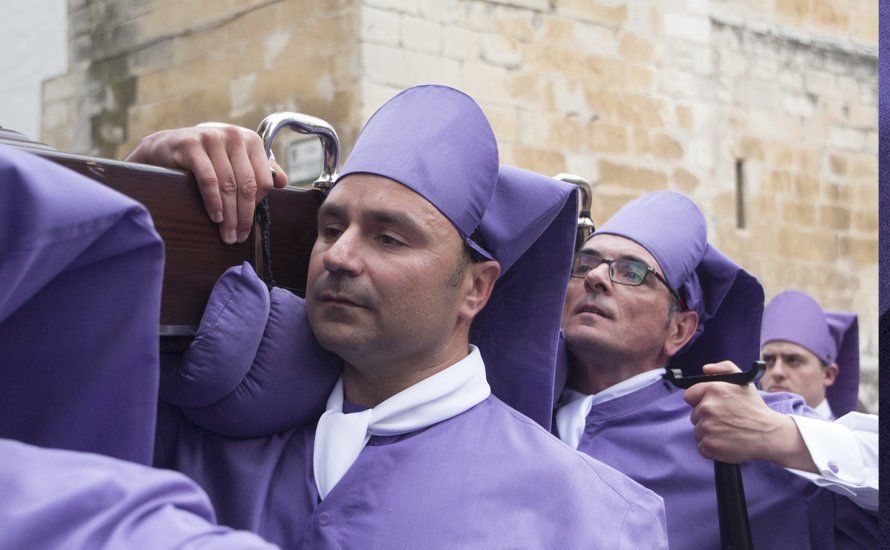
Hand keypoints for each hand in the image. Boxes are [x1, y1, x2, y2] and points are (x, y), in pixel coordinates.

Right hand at [126, 124, 288, 243]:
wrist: (164, 147)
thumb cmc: (205, 158)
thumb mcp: (234, 160)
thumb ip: (259, 169)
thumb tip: (282, 182)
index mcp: (250, 140)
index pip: (264, 180)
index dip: (258, 206)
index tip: (249, 225)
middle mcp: (234, 135)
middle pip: (247, 185)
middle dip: (244, 216)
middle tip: (238, 237)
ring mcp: (213, 138)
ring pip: (228, 185)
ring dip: (229, 215)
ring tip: (227, 234)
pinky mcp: (192, 145)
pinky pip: (209, 180)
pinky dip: (213, 202)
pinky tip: (215, 217)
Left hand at [683, 361, 816, 470]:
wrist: (770, 435)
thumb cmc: (755, 409)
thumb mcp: (743, 381)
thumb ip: (724, 368)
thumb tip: (706, 369)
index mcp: (714, 389)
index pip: (689, 395)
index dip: (699, 401)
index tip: (711, 406)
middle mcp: (708, 407)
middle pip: (694, 415)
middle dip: (706, 418)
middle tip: (725, 420)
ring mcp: (707, 427)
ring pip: (698, 431)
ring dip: (709, 433)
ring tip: (727, 432)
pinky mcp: (709, 445)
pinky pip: (702, 446)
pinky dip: (712, 447)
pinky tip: (726, 443)